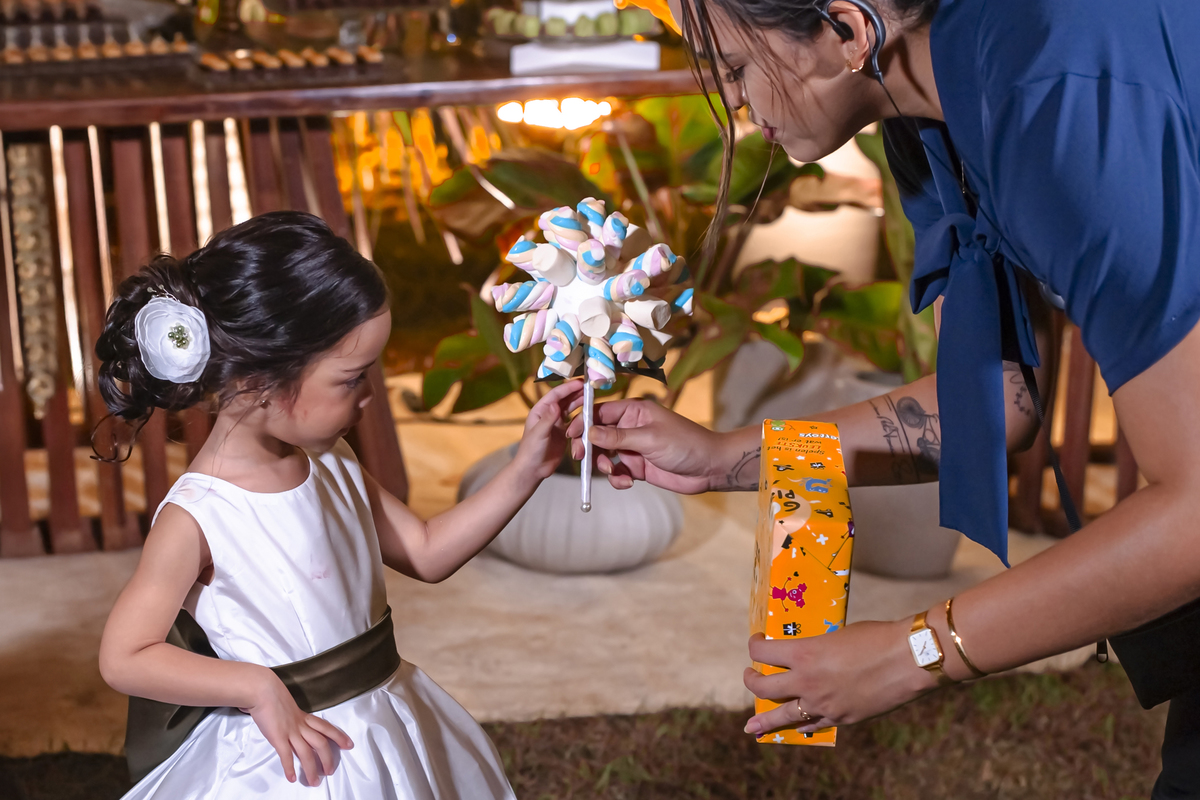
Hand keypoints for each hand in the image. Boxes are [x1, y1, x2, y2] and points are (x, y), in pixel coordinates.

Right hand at [246, 668, 353, 785]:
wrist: (262, 689)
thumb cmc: (271, 694)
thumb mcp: (287, 705)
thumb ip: (291, 716)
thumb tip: (289, 722)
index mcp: (303, 717)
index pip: (326, 727)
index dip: (339, 736)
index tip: (349, 744)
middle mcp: (300, 725)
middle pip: (321, 743)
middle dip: (328, 758)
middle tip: (330, 771)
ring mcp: (290, 731)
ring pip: (306, 753)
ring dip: (311, 769)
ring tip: (314, 782)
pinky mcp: (278, 736)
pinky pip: (286, 755)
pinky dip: (290, 768)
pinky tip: (292, 778)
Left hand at [513, 380, 585, 481]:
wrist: (533, 469)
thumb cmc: (531, 451)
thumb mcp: (539, 434)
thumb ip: (548, 419)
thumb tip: (556, 404)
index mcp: (540, 410)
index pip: (555, 395)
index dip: (568, 388)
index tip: (581, 383)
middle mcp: (549, 414)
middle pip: (565, 399)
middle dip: (576, 392)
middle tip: (590, 387)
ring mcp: (557, 422)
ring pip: (571, 408)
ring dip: (580, 402)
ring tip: (592, 396)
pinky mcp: (564, 432)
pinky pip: (575, 420)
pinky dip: (582, 415)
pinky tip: (591, 412)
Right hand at [565, 398, 720, 493]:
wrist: (709, 468)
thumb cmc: (684, 444)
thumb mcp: (649, 438)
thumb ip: (617, 437)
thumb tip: (589, 433)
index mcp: (634, 411)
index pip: (600, 412)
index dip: (583, 422)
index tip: (571, 435)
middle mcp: (630, 427)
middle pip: (598, 435)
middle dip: (589, 447)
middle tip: (581, 458)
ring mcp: (633, 448)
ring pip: (605, 456)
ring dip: (603, 466)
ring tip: (615, 472)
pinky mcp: (638, 467)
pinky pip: (617, 472)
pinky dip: (617, 479)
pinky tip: (627, 483)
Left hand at [742, 620, 935, 734]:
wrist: (909, 659)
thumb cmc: (876, 637)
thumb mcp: (836, 636)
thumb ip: (816, 650)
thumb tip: (807, 657)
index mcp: (803, 654)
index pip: (762, 653)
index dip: (755, 647)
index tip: (756, 644)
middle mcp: (807, 682)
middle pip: (764, 687)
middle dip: (752, 681)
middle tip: (750, 676)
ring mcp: (823, 704)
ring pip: (783, 716)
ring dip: (765, 720)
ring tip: (752, 726)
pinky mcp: (841, 718)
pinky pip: (814, 725)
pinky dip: (803, 726)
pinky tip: (798, 729)